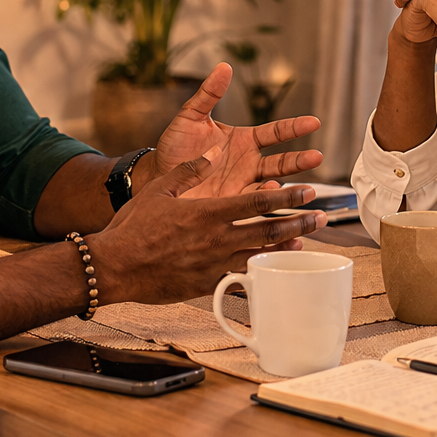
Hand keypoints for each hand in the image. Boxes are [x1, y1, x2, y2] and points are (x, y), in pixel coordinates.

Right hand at [90, 151, 324, 304]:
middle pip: (269, 230)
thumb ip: (190, 170)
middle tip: (321, 216)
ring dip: (286, 247)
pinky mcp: (207, 284)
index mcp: (208, 212)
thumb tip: (213, 152)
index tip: (309, 191)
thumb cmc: (133, 226)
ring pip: (260, 255)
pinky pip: (242, 277)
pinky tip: (274, 269)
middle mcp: (217, 239)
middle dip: (299, 221)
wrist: (114, 267)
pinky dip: (262, 271)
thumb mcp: (160, 189)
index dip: (288, 196)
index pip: (258, 202)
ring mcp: (214, 264)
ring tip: (306, 241)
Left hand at [152, 64, 322, 197]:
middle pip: (281, 162)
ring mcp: (241, 185)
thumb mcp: (190, 117)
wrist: (157, 176)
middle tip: (316, 156)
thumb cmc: (175, 146)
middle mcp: (247, 163)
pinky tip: (269, 198)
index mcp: (244, 140)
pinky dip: (263, 202)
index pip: (275, 132)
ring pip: (272, 186)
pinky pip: (251, 205)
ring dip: (288, 187)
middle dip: (300, 160)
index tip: (313, 122)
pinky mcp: (231, 205)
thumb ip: (209, 94)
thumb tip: (223, 67)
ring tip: (303, 188)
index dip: (294, 128)